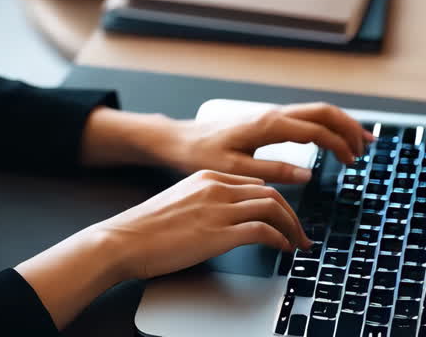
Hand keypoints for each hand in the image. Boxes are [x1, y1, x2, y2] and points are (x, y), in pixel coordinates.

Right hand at [96, 169, 311, 280]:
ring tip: (298, 244)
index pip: (254, 182)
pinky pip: (262, 230)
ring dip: (292, 228)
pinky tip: (282, 249)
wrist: (123, 240)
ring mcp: (218, 208)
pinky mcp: (218, 232)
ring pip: (273, 207)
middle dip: (292, 215)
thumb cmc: (146, 229)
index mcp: (207, 177)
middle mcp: (216, 187)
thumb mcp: (180, 203)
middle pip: (270, 192)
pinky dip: (279, 239)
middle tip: (301, 233)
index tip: (284, 217)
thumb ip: (205, 204)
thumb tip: (226, 221)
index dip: (277, 201)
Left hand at [156, 103, 375, 182]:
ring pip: (316, 112)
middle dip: (350, 127)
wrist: (180, 139)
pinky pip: (305, 118)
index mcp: (268, 125)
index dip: (339, 144)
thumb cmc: (201, 154)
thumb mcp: (235, 169)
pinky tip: (334, 139)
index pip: (316, 130)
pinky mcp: (268, 121)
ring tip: (360, 143)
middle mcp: (273, 115)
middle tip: (367, 148)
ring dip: (341, 124)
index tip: (353, 162)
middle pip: (323, 112)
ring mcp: (272, 115)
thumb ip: (272, 172)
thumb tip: (307, 174)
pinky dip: (327, 125)